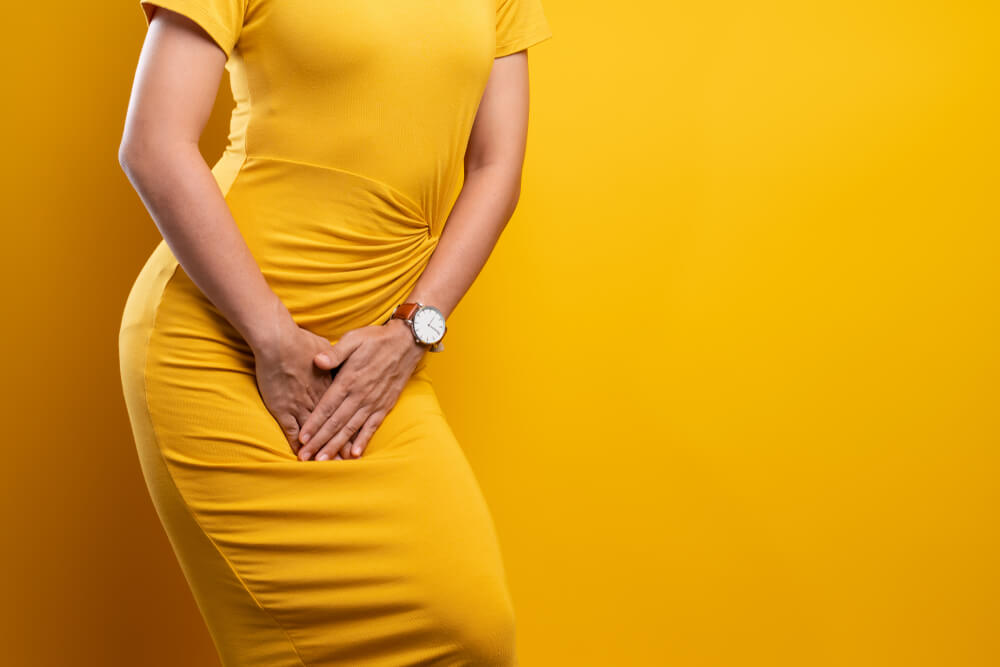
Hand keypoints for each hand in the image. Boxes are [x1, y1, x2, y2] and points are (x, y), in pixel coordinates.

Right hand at [251, 316, 342, 457]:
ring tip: (328, 465)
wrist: (277, 340)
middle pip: (333, 426)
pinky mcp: (282, 408)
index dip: (351, 429)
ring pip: (314, 433)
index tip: (357, 444)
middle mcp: (318, 399)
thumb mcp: (328, 346)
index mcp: (332, 386)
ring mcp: (300, 405)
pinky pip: (291, 431)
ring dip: (320, 448)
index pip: (344, 412)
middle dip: (339, 445)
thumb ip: (337, 357)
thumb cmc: (301, 340)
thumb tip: (343, 364)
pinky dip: (296, 444)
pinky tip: (301, 455)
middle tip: (346, 463)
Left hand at [296, 319, 426, 460]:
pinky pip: (372, 427)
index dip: (314, 423)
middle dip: (320, 441)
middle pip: (336, 423)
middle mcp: (360, 395)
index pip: (327, 406)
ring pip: (351, 428)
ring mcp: (373, 402)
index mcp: (349, 379)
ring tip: (323, 460)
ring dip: (337, 446)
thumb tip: (318, 361)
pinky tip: (354, 455)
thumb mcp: (353, 339)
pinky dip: (363, 441)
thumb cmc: (376, 339)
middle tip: (305, 457)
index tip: (302, 438)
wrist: (407, 343)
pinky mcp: (384, 405)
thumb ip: (335, 352)